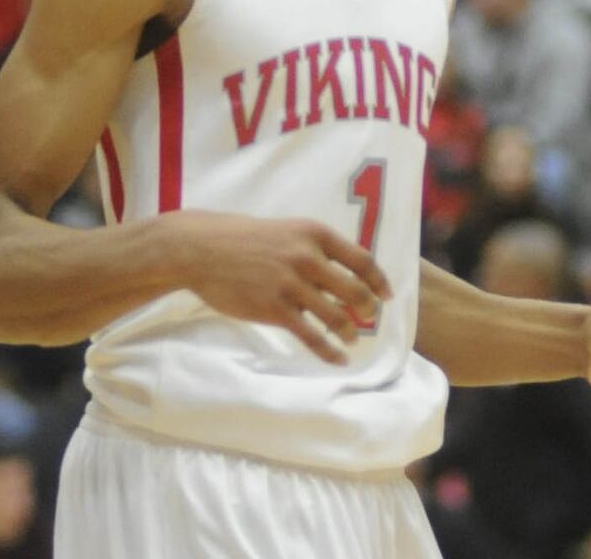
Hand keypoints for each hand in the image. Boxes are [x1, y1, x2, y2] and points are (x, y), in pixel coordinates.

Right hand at [166, 212, 391, 365]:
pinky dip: (330, 351)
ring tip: (352, 338)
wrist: (204, 249)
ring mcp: (291, 285)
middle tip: (370, 318)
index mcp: (315, 234)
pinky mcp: (274, 309)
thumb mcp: (288, 231)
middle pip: (355, 290)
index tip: (386, 296)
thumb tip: (345, 274)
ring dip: (351, 332)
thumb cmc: (246, 239)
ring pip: (337, 316)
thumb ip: (315, 249)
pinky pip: (312, 336)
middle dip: (368, 308)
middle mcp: (308, 258)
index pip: (362, 260)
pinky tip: (339, 358)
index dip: (379, 281)